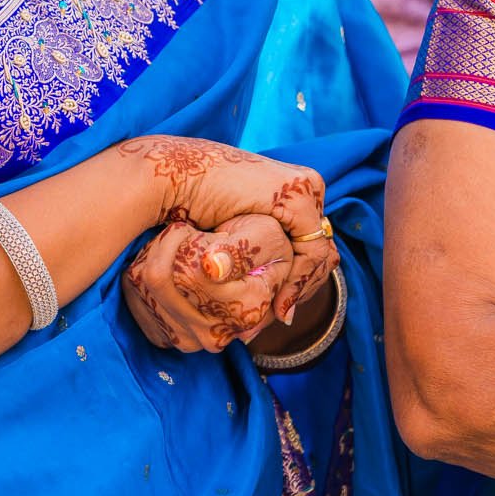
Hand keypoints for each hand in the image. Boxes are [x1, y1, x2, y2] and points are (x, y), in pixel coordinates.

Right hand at [120, 137, 331, 329]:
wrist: (174, 179)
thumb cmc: (194, 208)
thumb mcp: (234, 235)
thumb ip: (254, 253)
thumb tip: (275, 296)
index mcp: (292, 190)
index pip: (313, 242)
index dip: (301, 277)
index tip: (283, 310)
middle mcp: (304, 184)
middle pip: (320, 248)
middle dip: (305, 284)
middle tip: (285, 315)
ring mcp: (303, 186)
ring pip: (320, 251)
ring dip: (301, 285)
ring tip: (281, 312)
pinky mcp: (296, 194)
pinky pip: (312, 249)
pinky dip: (297, 279)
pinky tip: (278, 302)